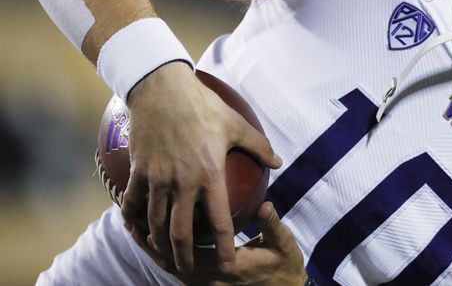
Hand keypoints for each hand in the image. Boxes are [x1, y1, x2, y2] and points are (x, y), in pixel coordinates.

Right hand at [120, 62, 281, 274]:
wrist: (162, 88)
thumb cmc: (204, 105)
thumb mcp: (237, 125)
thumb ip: (259, 147)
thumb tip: (278, 163)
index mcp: (210, 175)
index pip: (219, 222)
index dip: (224, 248)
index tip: (230, 265)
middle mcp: (183, 182)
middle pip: (181, 233)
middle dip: (185, 257)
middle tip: (190, 270)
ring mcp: (158, 177)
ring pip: (155, 222)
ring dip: (158, 243)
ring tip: (163, 254)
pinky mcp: (139, 170)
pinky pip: (133, 202)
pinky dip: (134, 218)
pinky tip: (137, 226)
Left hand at [132, 202, 306, 284]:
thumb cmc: (285, 265)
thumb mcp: (284, 244)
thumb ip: (271, 225)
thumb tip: (264, 205)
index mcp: (233, 266)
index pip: (196, 253)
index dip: (173, 241)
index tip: (156, 223)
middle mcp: (215, 280)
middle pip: (175, 265)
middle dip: (154, 247)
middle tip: (134, 225)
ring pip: (174, 273)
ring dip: (155, 255)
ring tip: (138, 234)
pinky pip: (181, 277)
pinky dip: (166, 262)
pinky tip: (156, 248)